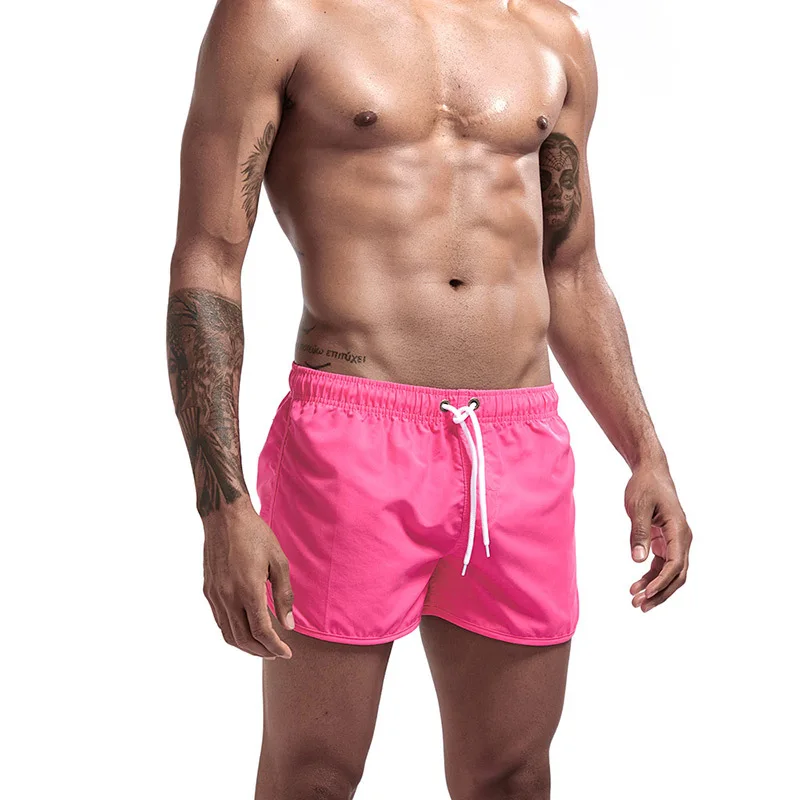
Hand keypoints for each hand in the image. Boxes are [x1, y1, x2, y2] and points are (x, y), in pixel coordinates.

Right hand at [202, 503, 294, 657]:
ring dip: (246, 646)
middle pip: (244, 639)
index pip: (261, 631)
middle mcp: (228, 597)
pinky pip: (220, 621)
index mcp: (248, 590)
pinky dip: (233, 632)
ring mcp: (216, 595)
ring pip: (228, 634)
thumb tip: (288, 625)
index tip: (287, 653)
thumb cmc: (255, 535)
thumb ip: (283, 595)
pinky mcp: (208, 590)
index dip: (275, 646)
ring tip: (262, 647)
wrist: (224, 517)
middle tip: (277, 653)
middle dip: (262, 651)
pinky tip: (245, 629)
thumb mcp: (278, 561)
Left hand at [625, 465, 691, 612]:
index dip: (661, 581)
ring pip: (671, 573)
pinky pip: (662, 565)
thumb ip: (638, 533)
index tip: (645, 594)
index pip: (675, 563)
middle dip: (660, 592)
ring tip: (635, 601)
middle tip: (639, 606)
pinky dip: (651, 577)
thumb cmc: (644, 486)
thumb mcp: (638, 507)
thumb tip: (638, 560)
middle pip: (677, 574)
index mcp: (679, 530)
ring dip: (655, 588)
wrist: (650, 472)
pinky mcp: (666, 541)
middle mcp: (682, 538)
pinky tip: (637, 586)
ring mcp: (676, 541)